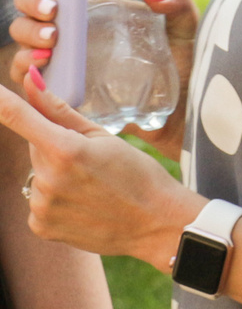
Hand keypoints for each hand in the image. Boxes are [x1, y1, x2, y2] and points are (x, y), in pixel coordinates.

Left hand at [0, 71, 198, 266]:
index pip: (17, 116)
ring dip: (55, 176)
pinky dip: (56, 201)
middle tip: (91, 162)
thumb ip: (59, 111)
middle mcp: (48, 178)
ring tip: (92, 189)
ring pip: (37, 175)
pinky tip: (83, 206)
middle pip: (35, 148)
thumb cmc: (139, 176)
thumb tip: (30, 82)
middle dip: (54, 147)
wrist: (157, 226)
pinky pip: (38, 202)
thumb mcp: (105, 138)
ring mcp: (42, 206)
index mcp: (67, 149)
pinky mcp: (40, 226)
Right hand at [2, 0, 198, 157]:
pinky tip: (44, 64)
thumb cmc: (184, 63)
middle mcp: (71, 25)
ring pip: (23, 35)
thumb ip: (176, 1)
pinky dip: (27, 66)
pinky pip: (27, 73)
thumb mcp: (185, 26)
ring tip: (55, 42)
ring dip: (30, 34)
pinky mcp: (61, 84)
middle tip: (54, 12)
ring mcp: (64, 54)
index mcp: (92, 2)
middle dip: (31, 2)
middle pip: (27, 3)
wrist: (185, 111)